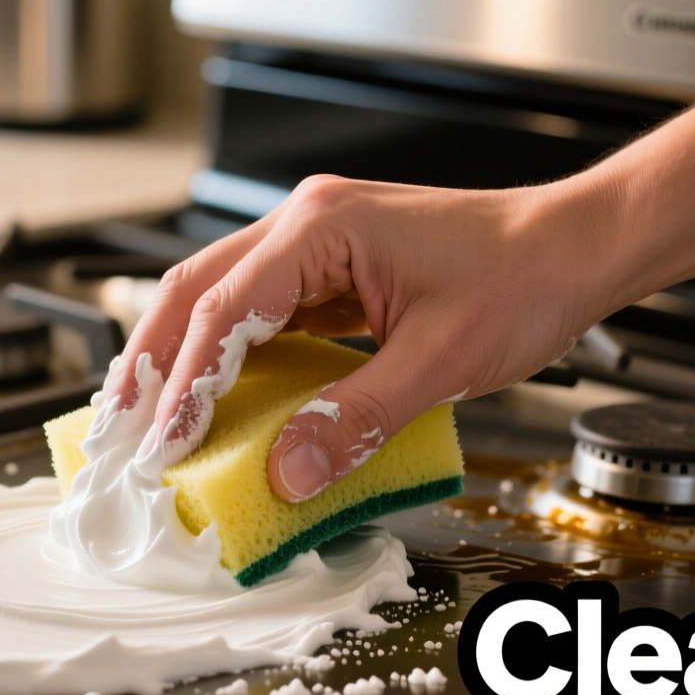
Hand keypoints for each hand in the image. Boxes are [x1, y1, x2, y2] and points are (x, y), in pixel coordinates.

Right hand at [110, 174, 633, 502]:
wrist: (576, 247)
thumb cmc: (524, 278)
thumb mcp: (442, 360)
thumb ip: (358, 417)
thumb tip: (291, 471)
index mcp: (321, 226)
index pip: (224, 309)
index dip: (185, 382)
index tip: (162, 443)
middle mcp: (305, 223)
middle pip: (193, 290)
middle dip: (150, 363)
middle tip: (118, 432)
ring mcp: (314, 243)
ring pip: (215, 297)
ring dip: (178, 358)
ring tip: (146, 421)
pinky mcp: (329, 270)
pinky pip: (257, 312)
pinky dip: (224, 357)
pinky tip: (212, 399)